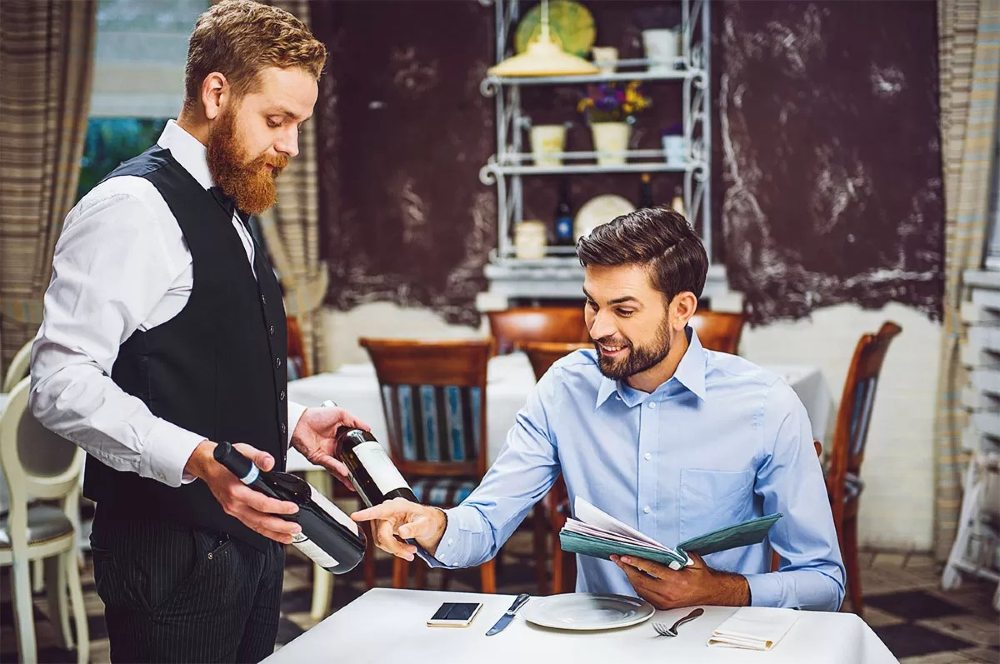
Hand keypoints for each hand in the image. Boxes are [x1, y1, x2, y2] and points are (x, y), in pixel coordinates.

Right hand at [185, 440, 300, 543]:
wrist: (207, 465)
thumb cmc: (223, 460)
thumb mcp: (243, 451)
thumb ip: (258, 457)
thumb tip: (269, 463)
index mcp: (236, 490)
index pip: (261, 504)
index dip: (279, 508)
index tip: (293, 508)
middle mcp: (234, 504)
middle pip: (260, 521)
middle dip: (280, 527)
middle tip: (295, 528)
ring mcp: (233, 510)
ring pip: (255, 526)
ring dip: (274, 533)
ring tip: (289, 536)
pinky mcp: (234, 512)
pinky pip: (250, 525)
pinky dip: (264, 531)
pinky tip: (274, 533)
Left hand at [291, 405, 369, 489]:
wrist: (299, 421)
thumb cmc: (316, 415)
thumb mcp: (341, 414)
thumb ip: (355, 421)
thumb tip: (368, 428)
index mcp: (340, 436)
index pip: (353, 447)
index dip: (360, 453)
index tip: (369, 458)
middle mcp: (334, 447)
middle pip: (347, 460)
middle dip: (355, 469)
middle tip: (364, 474)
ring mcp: (327, 453)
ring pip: (339, 466)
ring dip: (347, 475)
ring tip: (355, 480)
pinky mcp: (319, 458)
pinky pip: (330, 464)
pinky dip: (338, 468)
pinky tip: (345, 471)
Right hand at [351, 498, 446, 560]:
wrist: (428, 523)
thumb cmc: (427, 520)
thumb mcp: (425, 524)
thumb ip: (414, 528)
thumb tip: (402, 532)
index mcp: (397, 506)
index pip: (379, 510)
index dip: (366, 514)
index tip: (355, 516)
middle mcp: (388, 512)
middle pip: (381, 533)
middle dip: (395, 547)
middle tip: (410, 554)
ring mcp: (384, 520)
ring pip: (380, 540)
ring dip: (395, 550)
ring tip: (410, 552)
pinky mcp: (383, 528)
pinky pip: (382, 542)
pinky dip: (393, 549)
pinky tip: (404, 549)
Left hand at [611, 552, 749, 609]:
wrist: (711, 592)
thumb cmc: (701, 575)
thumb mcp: (693, 560)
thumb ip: (679, 553)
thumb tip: (662, 548)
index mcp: (676, 580)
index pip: (650, 569)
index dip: (635, 562)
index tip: (624, 556)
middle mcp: (669, 592)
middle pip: (640, 580)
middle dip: (626, 568)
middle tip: (617, 559)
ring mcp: (665, 601)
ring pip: (640, 589)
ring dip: (630, 577)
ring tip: (623, 565)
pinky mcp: (663, 606)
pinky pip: (644, 596)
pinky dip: (637, 586)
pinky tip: (634, 577)